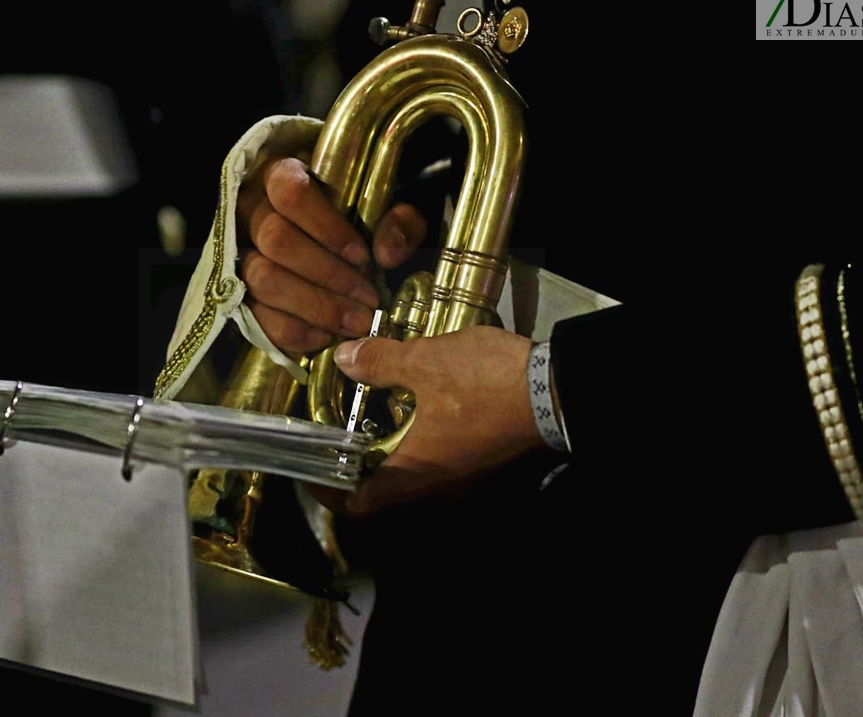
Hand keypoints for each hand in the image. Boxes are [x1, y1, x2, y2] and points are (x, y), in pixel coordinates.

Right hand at [236, 157, 426, 355]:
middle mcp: (249, 211)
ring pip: (262, 279)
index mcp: (280, 175)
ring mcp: (237, 252)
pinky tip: (324, 337)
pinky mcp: (237, 293)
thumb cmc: (356, 217)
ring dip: (314, 306)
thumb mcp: (386, 209)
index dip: (326, 227)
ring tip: (355, 322)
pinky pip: (255, 316)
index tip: (362, 256)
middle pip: (276, 240)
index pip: (290, 193)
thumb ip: (398, 222)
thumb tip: (387, 254)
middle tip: (369, 300)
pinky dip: (292, 331)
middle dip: (328, 276)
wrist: (329, 240)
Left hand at [305, 325, 544, 516]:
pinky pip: (436, 455)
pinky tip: (412, 403)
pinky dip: (415, 438)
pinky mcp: (480, 456)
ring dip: (388, 448)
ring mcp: (462, 472)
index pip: (359, 503)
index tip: (307, 470)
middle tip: (335, 434)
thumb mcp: (424, 363)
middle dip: (356, 464)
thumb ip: (380, 363)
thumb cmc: (483, 384)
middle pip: (384, 489)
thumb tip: (345, 358)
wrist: (554, 388)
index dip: (328, 492)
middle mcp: (436, 482)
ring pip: (412, 471)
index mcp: (415, 471)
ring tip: (369, 414)